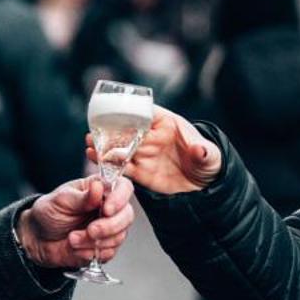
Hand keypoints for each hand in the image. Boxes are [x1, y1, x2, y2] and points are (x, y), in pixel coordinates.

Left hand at [18, 174, 136, 267]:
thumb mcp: (61, 200)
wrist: (37, 239)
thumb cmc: (48, 212)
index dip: (120, 199)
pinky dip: (91, 253)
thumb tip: (98, 186)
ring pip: (119, 236)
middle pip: (127, 215)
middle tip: (90, 230)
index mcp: (100, 190)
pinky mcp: (104, 248)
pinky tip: (76, 248)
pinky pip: (109, 253)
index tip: (106, 209)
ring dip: (94, 242)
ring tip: (72, 239)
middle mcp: (108, 208)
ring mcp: (109, 229)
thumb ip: (83, 197)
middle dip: (109, 226)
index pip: (123, 188)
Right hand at [105, 106, 221, 194]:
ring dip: (104, 145)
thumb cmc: (209, 164)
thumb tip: (198, 150)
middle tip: (94, 129)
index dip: (130, 109)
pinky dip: (108, 164)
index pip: (146, 112)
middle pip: (127, 128)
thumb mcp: (211, 157)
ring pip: (120, 147)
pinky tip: (94, 159)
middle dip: (109, 128)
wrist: (206, 190)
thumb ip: (204, 152)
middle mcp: (152, 136)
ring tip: (89, 144)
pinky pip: (121, 167)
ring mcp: (145, 154)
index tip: (114, 111)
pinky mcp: (141, 172)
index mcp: (167, 124)